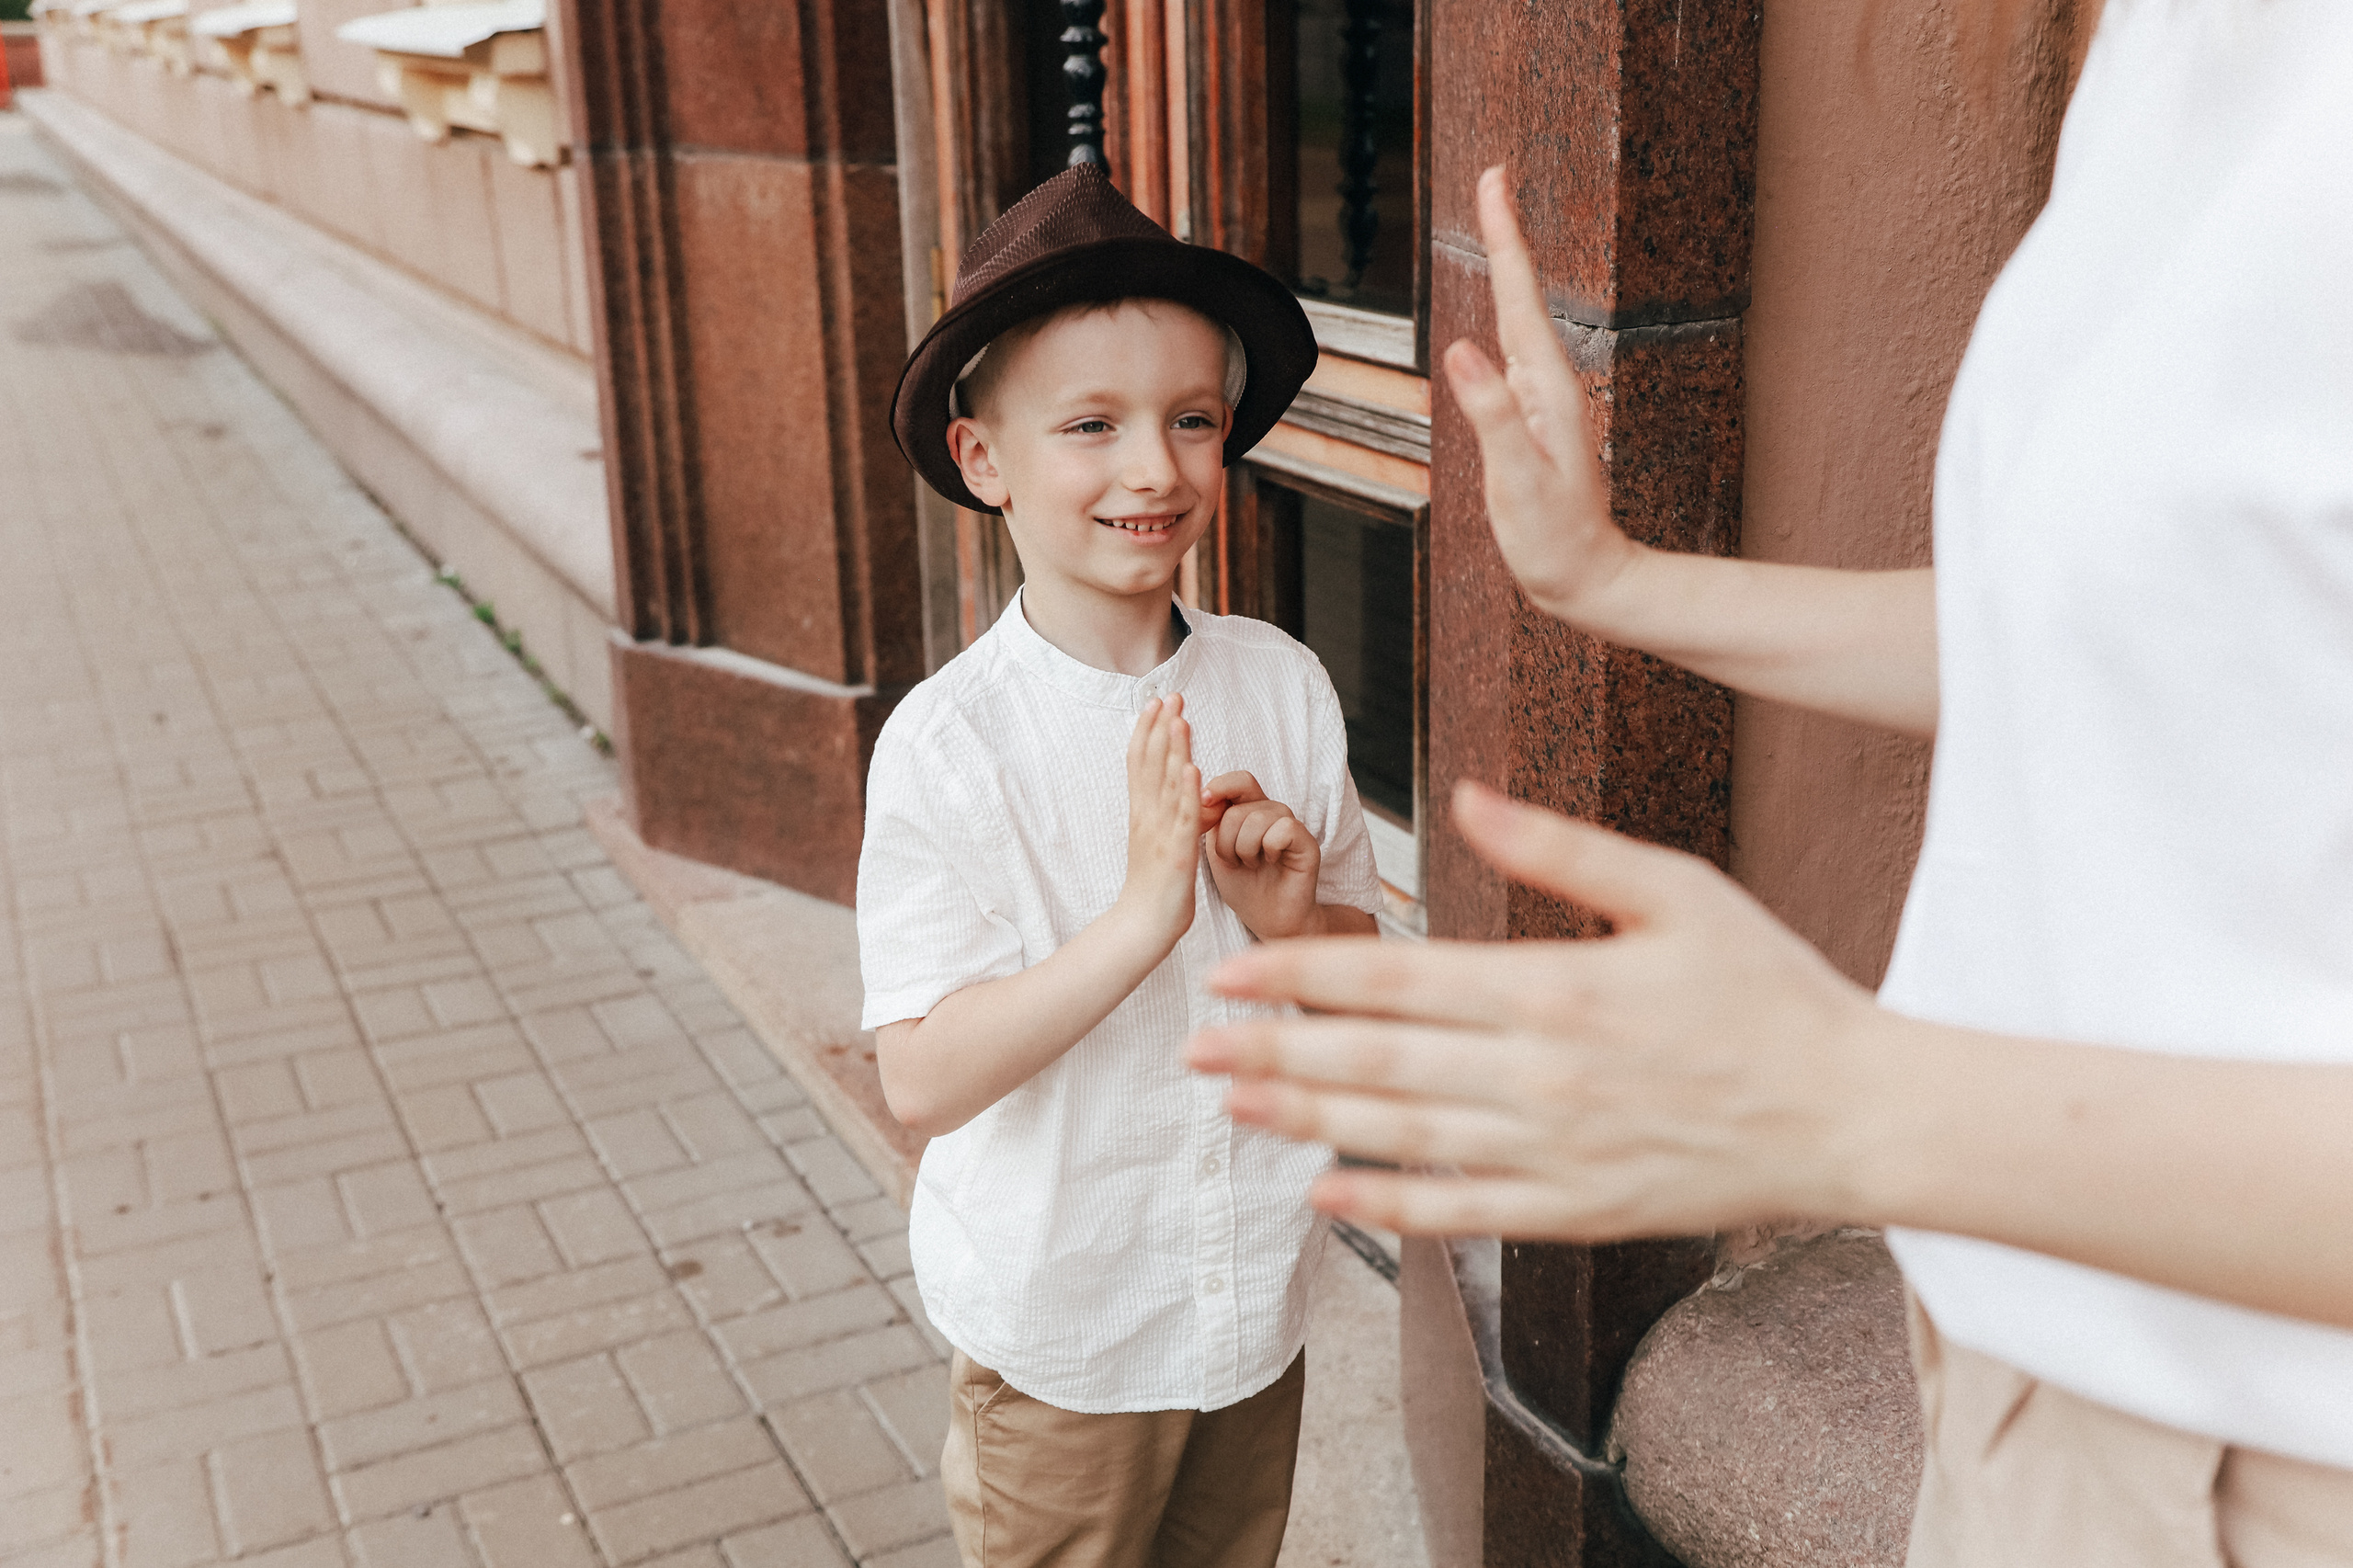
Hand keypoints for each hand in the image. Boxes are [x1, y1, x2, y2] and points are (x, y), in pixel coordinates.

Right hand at [1117, 695, 1202, 949]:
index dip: (1147, 731)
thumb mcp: (1157, 840)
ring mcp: (1160, 833)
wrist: (1141, 926)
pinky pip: (1183, 818)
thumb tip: (1178, 786)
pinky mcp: (1177, 853)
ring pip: (1166, 784)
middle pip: (1151, 764)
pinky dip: (1187, 792)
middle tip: (1170, 696)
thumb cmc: (1152, 886)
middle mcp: (1147, 817)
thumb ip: (1164, 810)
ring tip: (1180, 719)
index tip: (1157, 702)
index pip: (1141, 763)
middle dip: (1160, 728)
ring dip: (1173, 749)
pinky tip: (1193, 769)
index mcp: (1141, 812)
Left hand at [1184, 780, 1883, 1239]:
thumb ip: (1560, 848)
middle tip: (1191, 1047)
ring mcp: (1552, 1153)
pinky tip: (1325, 1196)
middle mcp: (1539, 1077)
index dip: (1299, 972)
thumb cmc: (1771, 990)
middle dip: (1270, 1051)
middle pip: (1374, 1062)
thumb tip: (1465, 797)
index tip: (1229, 968)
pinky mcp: (1572, 1212)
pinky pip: (1458, 1214)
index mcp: (1555, 988)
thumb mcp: (1676, 890)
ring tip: (1233, 1106)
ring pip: (1398, 1139)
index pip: (1394, 977)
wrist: (1856, 1115)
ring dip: (1305, 1120)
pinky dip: (1384, 1210)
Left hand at [1199, 772, 1322, 939]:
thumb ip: (1212, 820)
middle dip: (1226, 840)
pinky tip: (1272, 862)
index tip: (1203, 802)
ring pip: (1259, 818)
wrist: (1267, 919)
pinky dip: (1269, 849)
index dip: (1220, 787)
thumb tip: (1202, 793)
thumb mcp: (1216, 849)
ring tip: (1251, 865)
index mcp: (1250, 809)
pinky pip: (1283, 829)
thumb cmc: (1242, 885)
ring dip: (1245, 848)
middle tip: (1234, 861)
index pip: (1239, 781)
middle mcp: (1272, 812)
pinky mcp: (1307, 842)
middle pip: (1240, 807)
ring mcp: (1291, 825)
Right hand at [1444, 166, 1640, 626]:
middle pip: (1522, 294)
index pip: (1519, 297)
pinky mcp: (1532, 418)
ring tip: (1496, 223)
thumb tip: (1460, 350)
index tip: (1494, 183)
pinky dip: (1504, 313)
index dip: (1506, 237)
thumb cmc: (1553, 538)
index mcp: (1545, 389)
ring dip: (1508, 267)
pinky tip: (1499, 311)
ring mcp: (1542, 400)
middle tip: (1493, 179)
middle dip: (1506, 233)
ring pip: (1520, 317)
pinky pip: (1514, 349)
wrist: (1585, 577)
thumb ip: (1491, 414)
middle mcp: (1548, 384)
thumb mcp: (1517, 479)